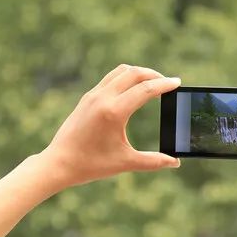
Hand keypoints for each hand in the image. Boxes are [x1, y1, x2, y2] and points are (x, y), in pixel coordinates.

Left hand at [42, 64, 181, 186]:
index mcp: (114, 112)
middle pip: (134, 73)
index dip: (164, 85)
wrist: (58, 163)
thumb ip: (153, 161)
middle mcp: (102, 98)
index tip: (178, 83)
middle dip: (154, 75)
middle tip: (168, 82)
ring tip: (152, 83)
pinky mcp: (87, 98)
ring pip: (121, 72)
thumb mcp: (125, 162)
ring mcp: (93, 95)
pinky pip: (110, 78)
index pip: (145, 90)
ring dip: (139, 73)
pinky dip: (126, 78)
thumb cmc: (91, 164)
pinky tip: (132, 90)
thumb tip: (175, 162)